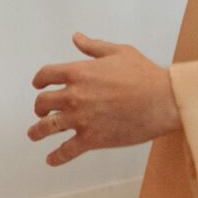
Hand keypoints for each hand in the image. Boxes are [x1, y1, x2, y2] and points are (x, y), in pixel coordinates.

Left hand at [28, 34, 180, 165]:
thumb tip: (77, 37)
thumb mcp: (118, 52)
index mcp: (77, 73)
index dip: (39, 81)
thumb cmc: (145, 75)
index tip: (38, 85)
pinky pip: (66, 151)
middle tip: (42, 111)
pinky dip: (56, 157)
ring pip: (47, 127)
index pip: (45, 75)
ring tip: (33, 134)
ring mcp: (80, 119)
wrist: (164, 100)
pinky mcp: (92, 139)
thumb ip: (93, 46)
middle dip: (39, 107)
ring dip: (37, 132)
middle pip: (43, 102)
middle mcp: (73, 96)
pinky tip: (51, 160)